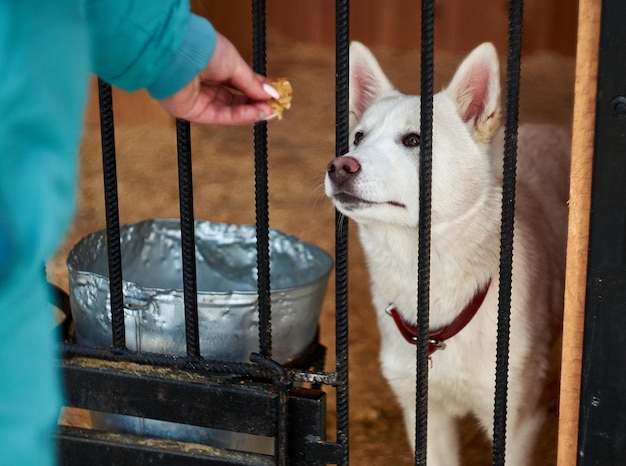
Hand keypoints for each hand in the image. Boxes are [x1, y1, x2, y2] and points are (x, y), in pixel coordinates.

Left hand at [158, 32, 277, 124]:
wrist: (181, 54)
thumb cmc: (205, 50)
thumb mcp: (236, 64)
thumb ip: (252, 83)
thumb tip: (271, 94)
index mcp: (215, 67)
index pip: (240, 82)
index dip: (258, 90)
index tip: (275, 94)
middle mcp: (207, 84)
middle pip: (236, 99)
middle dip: (256, 103)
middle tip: (275, 107)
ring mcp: (200, 99)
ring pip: (230, 110)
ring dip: (252, 112)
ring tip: (270, 112)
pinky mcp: (195, 112)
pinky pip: (222, 117)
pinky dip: (240, 116)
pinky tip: (256, 114)